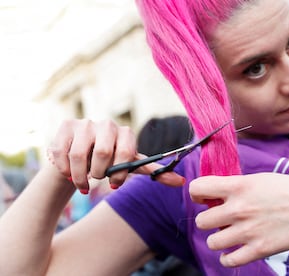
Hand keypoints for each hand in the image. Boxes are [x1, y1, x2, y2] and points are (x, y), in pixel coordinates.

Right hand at [47, 119, 184, 192]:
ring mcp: (85, 123)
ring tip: (82, 180)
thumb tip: (182, 182)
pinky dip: (64, 170)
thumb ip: (155, 173)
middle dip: (98, 173)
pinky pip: (61, 153)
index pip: (127, 153)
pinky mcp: (66, 126)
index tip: (114, 185)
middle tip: (97, 178)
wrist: (80, 159)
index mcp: (127, 133)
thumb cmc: (110, 163)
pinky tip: (68, 172)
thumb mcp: (132, 167)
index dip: (119, 174)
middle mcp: (107, 124)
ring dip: (79, 176)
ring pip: (79, 155)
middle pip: (102, 153)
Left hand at [189, 173, 288, 266]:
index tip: (203, 198)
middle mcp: (239, 209)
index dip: (197, 194)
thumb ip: (233, 187)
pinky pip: (229, 260)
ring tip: (229, 234)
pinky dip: (228, 257)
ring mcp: (248, 231)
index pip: (198, 188)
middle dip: (208, 220)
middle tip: (220, 219)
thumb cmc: (288, 188)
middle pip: (201, 221)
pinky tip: (233, 250)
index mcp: (238, 186)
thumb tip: (212, 195)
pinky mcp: (259, 249)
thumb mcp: (257, 179)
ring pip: (212, 242)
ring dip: (218, 239)